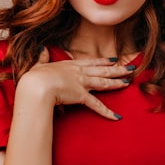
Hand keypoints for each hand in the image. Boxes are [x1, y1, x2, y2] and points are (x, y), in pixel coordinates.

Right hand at [17, 48, 133, 120]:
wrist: (37, 86)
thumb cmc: (35, 77)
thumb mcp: (38, 65)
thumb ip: (42, 57)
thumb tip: (43, 48)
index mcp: (69, 65)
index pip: (90, 62)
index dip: (102, 61)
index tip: (113, 59)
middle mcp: (79, 72)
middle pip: (102, 70)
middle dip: (117, 69)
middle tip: (129, 68)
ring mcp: (81, 83)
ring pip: (104, 82)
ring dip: (117, 82)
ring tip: (128, 81)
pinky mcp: (81, 96)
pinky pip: (97, 105)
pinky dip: (107, 112)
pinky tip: (117, 116)